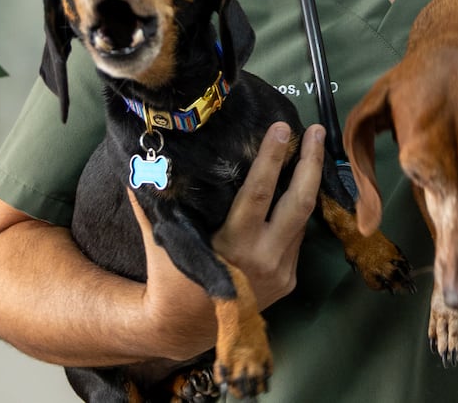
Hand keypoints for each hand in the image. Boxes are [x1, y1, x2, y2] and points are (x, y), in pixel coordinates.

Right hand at [126, 121, 325, 359]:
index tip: (282, 128)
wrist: (184, 329)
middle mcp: (264, 258)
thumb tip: (141, 157)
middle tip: (316, 130)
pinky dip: (296, 212)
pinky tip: (297, 188)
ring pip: (303, 219)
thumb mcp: (162, 238)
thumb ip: (153, 198)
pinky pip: (297, 238)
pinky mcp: (289, 281)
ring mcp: (281, 272)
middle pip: (300, 202)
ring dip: (309, 184)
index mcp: (234, 245)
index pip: (259, 192)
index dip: (271, 159)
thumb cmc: (171, 277)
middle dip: (312, 163)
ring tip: (312, 150)